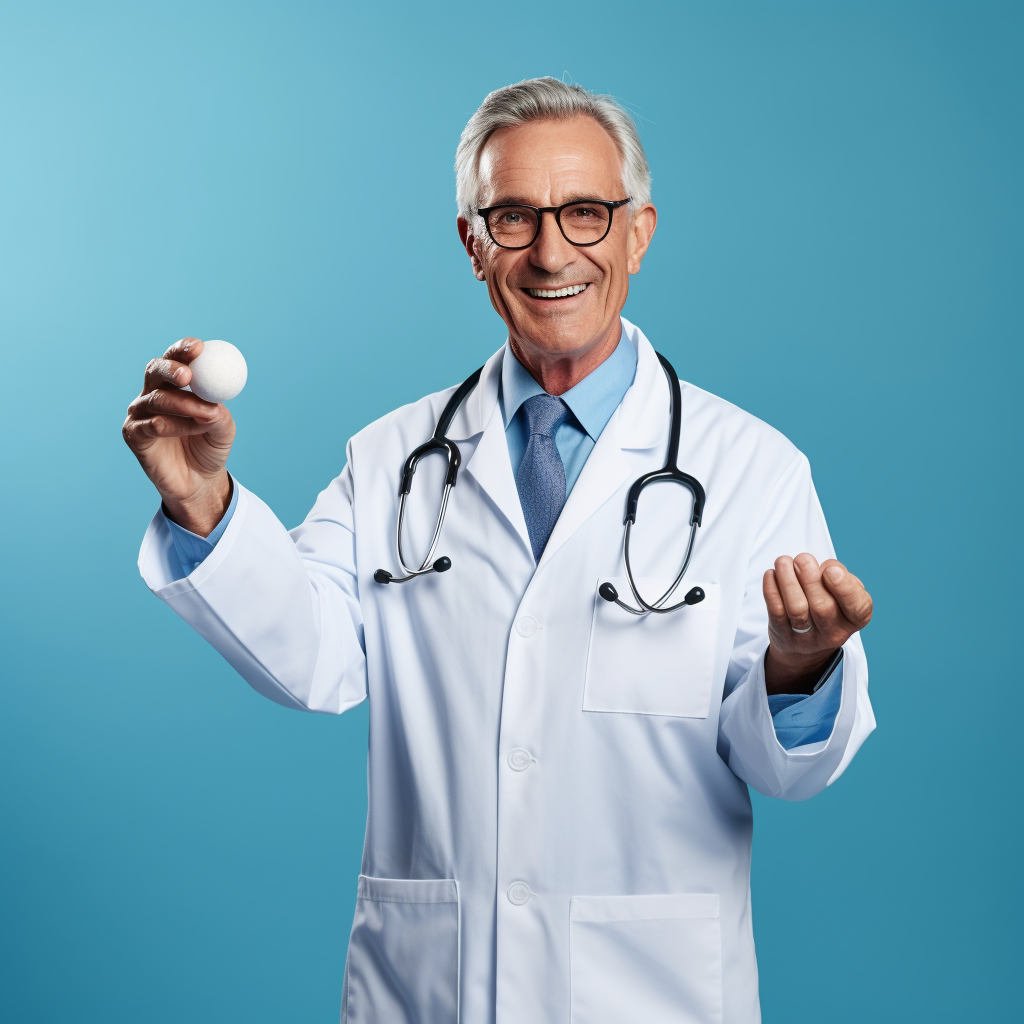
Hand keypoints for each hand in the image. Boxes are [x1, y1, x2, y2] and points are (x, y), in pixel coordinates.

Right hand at [122, 338, 235, 535]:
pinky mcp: (133, 434)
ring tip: (207, 416)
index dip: (182, 350)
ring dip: (184, 405)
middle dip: (171, 368)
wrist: (200, 481)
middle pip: (154, 370)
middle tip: (188, 375)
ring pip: (156, 399)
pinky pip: (151, 424)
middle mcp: (152, 394)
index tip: (198, 347)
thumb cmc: (210, 447)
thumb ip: (219, 412)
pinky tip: (190, 431)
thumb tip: (213, 401)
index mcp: (174, 385)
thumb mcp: (224, 428)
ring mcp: (140, 413)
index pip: (174, 360)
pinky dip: (173, 426)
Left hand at [762, 554, 872, 694]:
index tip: (830, 570)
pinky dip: (771, 590)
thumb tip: (823, 567)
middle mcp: (834, 633)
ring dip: (787, 580)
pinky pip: (776, 612)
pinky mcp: (783, 636)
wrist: (807, 645)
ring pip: (797, 609)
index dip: (844, 587)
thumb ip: (839, 576)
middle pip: (822, 607)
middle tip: (802, 559)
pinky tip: (771, 574)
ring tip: (783, 561)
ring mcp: (807, 638)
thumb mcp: (844, 592)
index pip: (858, 607)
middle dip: (810, 578)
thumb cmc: (829, 605)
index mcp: (855, 619)